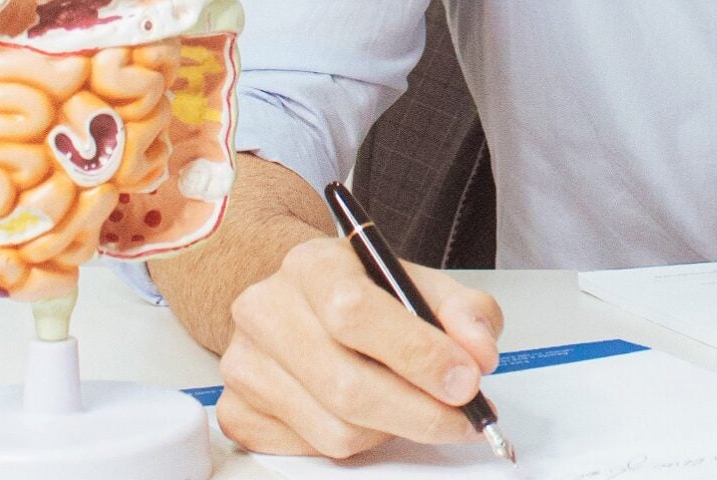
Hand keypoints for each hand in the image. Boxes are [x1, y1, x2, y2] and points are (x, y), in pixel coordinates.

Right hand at [213, 234, 505, 457]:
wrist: (301, 302)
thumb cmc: (364, 295)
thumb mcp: (420, 284)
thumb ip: (464, 312)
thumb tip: (478, 354)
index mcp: (311, 265)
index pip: (354, 312)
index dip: (417, 354)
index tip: (465, 380)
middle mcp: (266, 309)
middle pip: (344, 384)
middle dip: (418, 412)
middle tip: (462, 417)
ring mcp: (244, 364)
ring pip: (334, 429)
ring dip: (391, 429)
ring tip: (411, 407)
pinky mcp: (238, 410)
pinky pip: (310, 451)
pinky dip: (354, 443)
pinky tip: (368, 414)